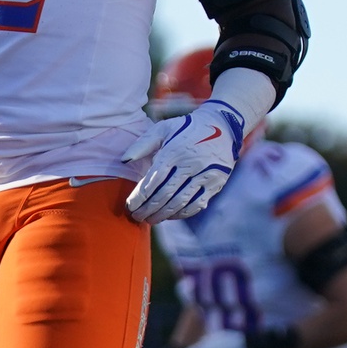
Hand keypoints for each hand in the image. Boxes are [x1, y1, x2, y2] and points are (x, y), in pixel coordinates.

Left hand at [122, 100, 245, 223]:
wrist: (222, 126)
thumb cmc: (185, 129)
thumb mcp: (162, 128)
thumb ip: (142, 144)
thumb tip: (123, 160)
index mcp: (174, 151)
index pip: (153, 180)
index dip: (139, 196)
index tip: (129, 206)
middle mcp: (190, 164)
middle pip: (165, 195)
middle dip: (148, 209)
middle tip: (137, 217)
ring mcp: (205, 175)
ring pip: (180, 202)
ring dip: (163, 215)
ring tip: (151, 220)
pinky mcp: (216, 183)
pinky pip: (197, 204)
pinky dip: (182, 213)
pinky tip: (171, 216)